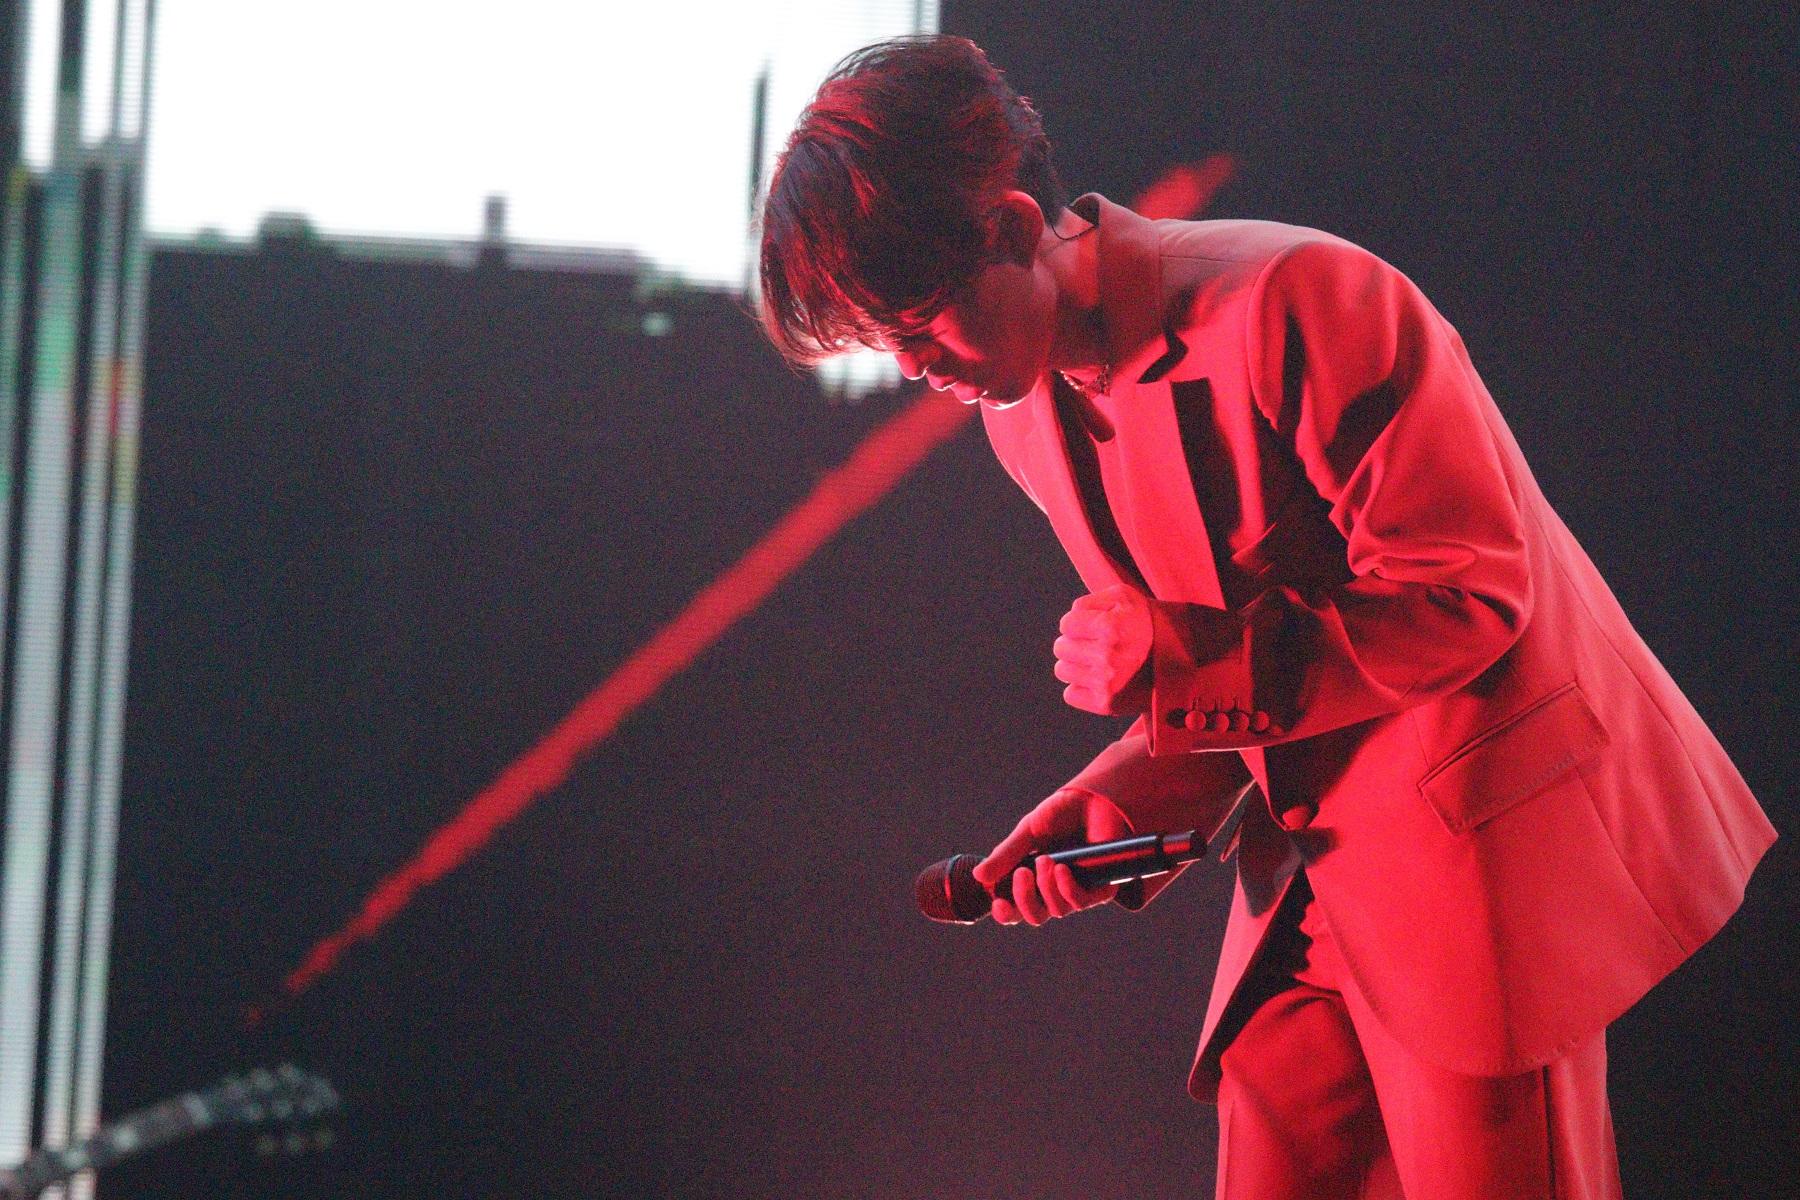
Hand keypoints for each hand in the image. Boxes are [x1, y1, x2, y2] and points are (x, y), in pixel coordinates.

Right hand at [972, 787, 1132, 925]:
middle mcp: (1054, 890)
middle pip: (1035, 916)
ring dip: (1046, 888)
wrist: (1092, 798)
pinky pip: (1081, 902)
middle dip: (1024, 899)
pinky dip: (1067, 889)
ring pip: (1057, 910)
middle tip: (1022, 873)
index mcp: (1033, 880)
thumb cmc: (1059, 815)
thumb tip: (978, 877)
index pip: (1016, 909)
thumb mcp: (1027, 833)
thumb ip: (1005, 855)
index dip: (1006, 913)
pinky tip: (1061, 870)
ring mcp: (1077, 890)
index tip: (998, 903)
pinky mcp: (1100, 887)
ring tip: (1046, 859)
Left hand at [1053, 585, 1153, 714]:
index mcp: (1110, 627)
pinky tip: (1098, 680)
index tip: (1095, 626)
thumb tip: (1069, 620)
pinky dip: (1080, 687)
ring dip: (1075, 664)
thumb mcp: (1124, 597)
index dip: (1079, 623)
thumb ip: (1091, 600)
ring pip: (1062, 670)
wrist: (1177, 661)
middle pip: (1060, 648)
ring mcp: (1106, 683)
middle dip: (1074, 643)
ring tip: (1097, 661)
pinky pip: (1070, 694)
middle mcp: (1107, 657)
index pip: (1066, 624)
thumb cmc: (1144, 623)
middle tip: (1095, 644)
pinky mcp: (1106, 704)